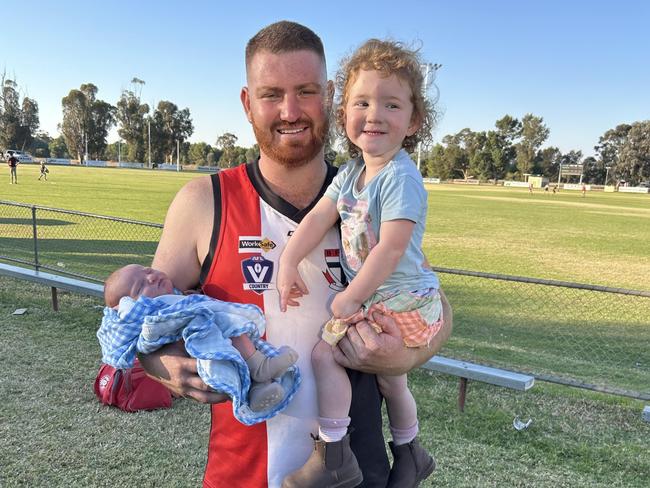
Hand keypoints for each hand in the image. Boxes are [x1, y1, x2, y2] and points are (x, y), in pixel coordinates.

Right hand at [138, 341, 226, 403]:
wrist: (149, 363)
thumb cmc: (166, 349)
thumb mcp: (179, 342)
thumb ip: (195, 342)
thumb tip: (215, 335)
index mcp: (182, 365)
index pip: (204, 368)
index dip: (218, 368)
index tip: (232, 365)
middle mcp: (183, 379)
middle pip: (206, 386)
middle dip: (222, 386)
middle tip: (237, 383)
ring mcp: (182, 389)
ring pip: (203, 398)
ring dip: (218, 398)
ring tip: (232, 395)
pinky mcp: (182, 394)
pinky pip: (198, 399)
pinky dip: (210, 399)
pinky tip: (221, 398)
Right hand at [277, 264, 307, 310]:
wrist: (286, 263)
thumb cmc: (290, 270)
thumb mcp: (298, 279)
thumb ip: (302, 287)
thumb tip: (306, 292)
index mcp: (285, 287)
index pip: (284, 298)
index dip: (284, 305)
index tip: (283, 310)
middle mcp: (281, 287)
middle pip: (286, 298)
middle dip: (293, 301)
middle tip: (298, 303)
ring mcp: (280, 286)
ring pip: (286, 294)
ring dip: (293, 295)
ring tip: (300, 293)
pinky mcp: (280, 284)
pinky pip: (285, 291)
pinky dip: (291, 291)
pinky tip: (296, 289)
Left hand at [333, 289, 453, 374]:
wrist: (397, 365)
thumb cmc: (396, 346)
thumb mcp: (395, 330)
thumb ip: (384, 319)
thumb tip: (371, 311)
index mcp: (374, 344)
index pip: (359, 325)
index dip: (362, 320)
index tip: (365, 320)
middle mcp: (363, 354)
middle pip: (349, 332)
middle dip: (354, 326)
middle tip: (359, 326)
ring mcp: (356, 361)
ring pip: (341, 341)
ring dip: (346, 335)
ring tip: (353, 332)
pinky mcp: (352, 366)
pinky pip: (337, 355)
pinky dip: (337, 347)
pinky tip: (344, 341)